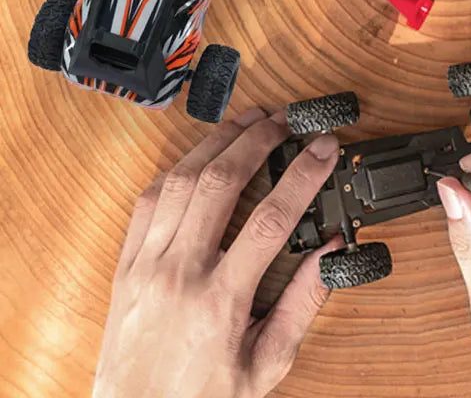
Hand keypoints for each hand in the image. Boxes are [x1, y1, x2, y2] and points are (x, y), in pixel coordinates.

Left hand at [93, 108, 341, 397]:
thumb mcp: (267, 364)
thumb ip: (302, 304)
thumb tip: (330, 254)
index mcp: (220, 300)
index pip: (271, 218)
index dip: (303, 175)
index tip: (324, 147)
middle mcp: (179, 272)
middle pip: (222, 182)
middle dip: (259, 139)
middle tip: (286, 119)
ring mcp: (147, 263)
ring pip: (182, 180)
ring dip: (218, 141)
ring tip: (248, 120)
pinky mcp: (126, 262)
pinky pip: (148, 199)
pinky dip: (178, 168)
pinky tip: (200, 156)